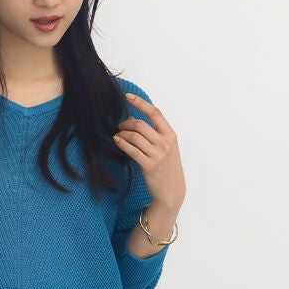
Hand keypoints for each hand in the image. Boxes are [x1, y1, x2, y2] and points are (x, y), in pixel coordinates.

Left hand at [114, 93, 185, 208]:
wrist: (172, 192)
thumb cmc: (167, 168)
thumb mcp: (167, 148)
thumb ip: (154, 134)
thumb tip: (133, 119)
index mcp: (171, 135)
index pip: (155, 113)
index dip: (140, 102)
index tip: (128, 96)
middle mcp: (165, 143)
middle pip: (141, 124)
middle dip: (127, 122)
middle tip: (120, 126)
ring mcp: (158, 155)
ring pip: (135, 136)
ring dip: (123, 133)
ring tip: (118, 135)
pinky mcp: (149, 166)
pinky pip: (132, 150)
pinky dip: (122, 143)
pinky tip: (117, 141)